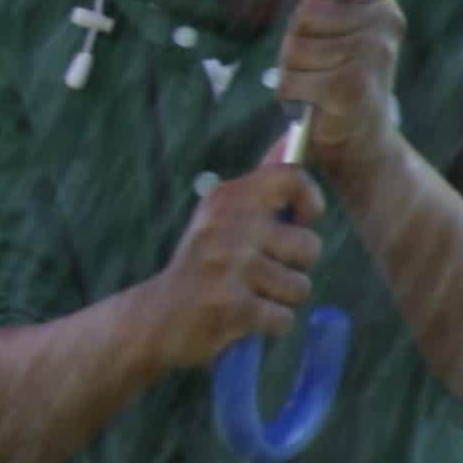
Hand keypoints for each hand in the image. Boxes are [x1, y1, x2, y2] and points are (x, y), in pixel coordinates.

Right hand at [131, 141, 324, 371]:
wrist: (153, 318)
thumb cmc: (200, 267)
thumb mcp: (222, 217)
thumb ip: (261, 184)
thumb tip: (292, 137)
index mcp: (226, 199)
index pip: (291, 178)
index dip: (309, 201)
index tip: (298, 221)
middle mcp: (228, 227)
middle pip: (309, 246)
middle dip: (293, 268)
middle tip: (256, 272)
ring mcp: (229, 267)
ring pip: (299, 287)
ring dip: (280, 299)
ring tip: (246, 295)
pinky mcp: (230, 306)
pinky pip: (283, 319)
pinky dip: (268, 325)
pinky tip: (240, 318)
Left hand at [280, 0, 404, 181]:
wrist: (362, 147)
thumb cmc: (340, 83)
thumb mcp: (337, 31)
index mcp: (385, 8)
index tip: (326, 24)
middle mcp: (385, 28)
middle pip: (308, 11)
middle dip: (297, 43)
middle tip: (316, 67)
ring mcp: (371, 57)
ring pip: (295, 47)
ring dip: (293, 72)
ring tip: (316, 88)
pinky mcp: (350, 87)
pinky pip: (291, 78)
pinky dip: (290, 95)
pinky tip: (311, 106)